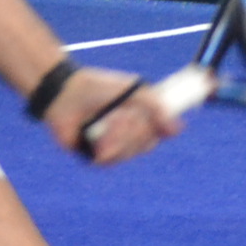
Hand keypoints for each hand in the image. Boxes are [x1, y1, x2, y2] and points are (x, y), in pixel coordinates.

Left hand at [43, 66, 180, 164]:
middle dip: (139, 129)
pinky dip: (108, 143)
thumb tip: (177, 129)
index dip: (160, 130)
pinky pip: (110, 159)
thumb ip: (157, 107)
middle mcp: (124, 135)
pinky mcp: (94, 156)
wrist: (68, 92)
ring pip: (129, 153)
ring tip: (111, 118)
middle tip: (128, 114)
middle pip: (146, 145)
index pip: (156, 133)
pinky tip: (100, 130)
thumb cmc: (99, 87)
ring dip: (122, 135)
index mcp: (135, 119)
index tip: (164, 125)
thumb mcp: (134, 90)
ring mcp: (110, 146)